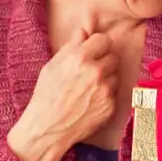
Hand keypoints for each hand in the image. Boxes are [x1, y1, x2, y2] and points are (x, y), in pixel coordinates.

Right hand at [7, 29, 117, 160]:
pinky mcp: (110, 105)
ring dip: (106, 78)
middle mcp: (96, 72)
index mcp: (80, 58)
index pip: (104, 40)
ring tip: (88, 88)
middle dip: (103, 61)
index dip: (98, 46)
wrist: (46, 130)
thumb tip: (85, 30)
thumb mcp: (52, 66)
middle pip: (112, 56)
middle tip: (88, 73)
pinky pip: (114, 92)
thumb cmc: (46, 96)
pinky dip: (106, 95)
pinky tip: (90, 100)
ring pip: (115, 74)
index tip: (93, 52)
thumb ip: (71, 46)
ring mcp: (105, 89)